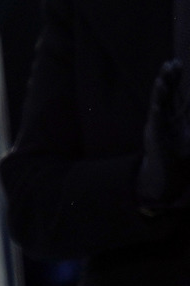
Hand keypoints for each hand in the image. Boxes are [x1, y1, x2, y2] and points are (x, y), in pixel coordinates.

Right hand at [137, 59, 189, 214]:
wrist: (169, 172)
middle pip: (165, 93)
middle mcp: (164, 117)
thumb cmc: (182, 154)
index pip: (174, 91)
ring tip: (161, 79)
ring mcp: (157, 125)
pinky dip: (156, 112)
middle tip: (170, 63)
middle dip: (167, 78)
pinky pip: (155, 121)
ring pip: (158, 104)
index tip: (177, 62)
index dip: (175, 77)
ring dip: (160, 92)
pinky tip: (157, 105)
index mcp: (173, 114)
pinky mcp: (154, 136)